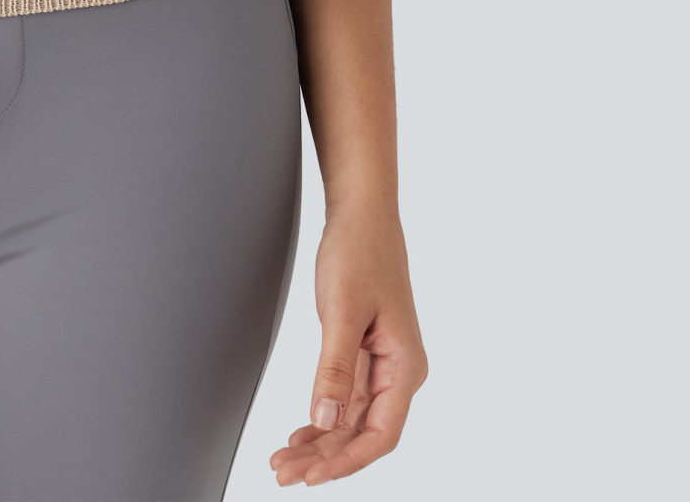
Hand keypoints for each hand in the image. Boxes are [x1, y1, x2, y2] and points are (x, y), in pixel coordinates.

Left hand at [270, 202, 426, 485]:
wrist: (361, 214)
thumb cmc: (359, 252)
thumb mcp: (342, 310)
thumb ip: (335, 367)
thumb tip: (326, 418)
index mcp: (405, 366)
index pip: (380, 435)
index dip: (346, 461)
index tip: (312, 476)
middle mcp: (398, 372)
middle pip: (363, 434)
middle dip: (325, 457)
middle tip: (284, 472)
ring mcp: (381, 365)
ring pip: (351, 420)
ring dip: (320, 441)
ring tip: (284, 459)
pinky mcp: (364, 354)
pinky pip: (345, 399)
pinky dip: (323, 417)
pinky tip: (301, 432)